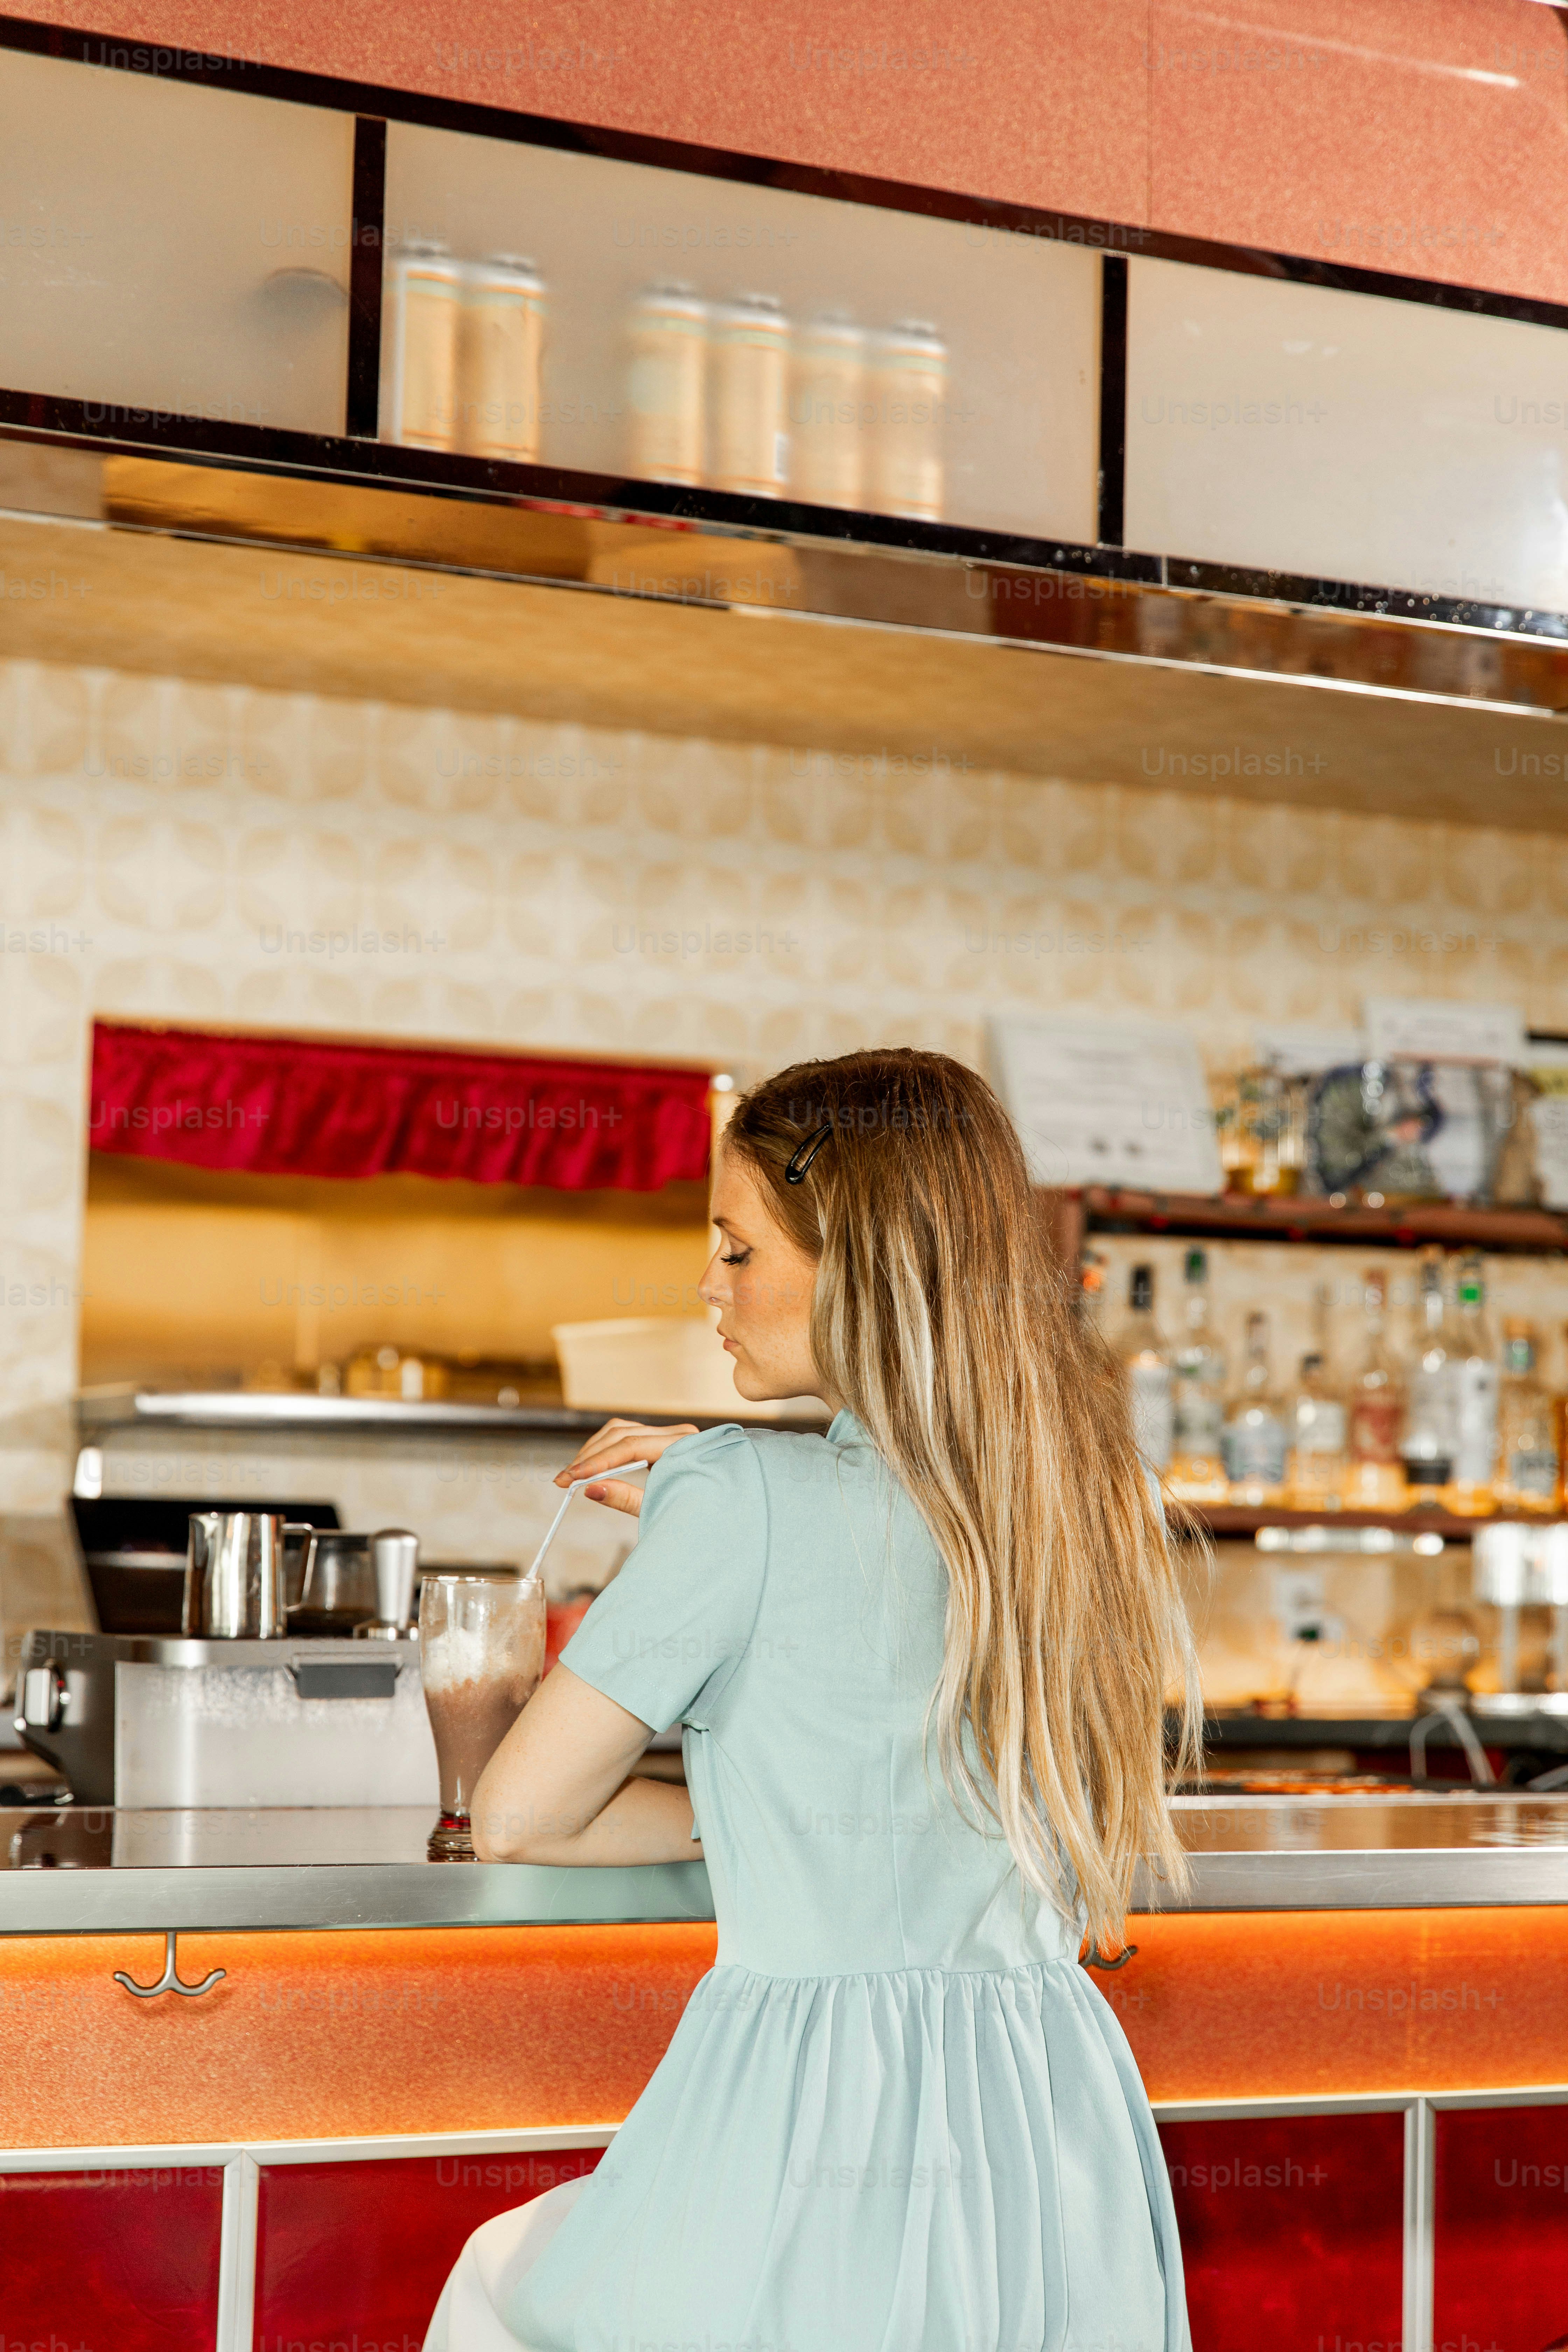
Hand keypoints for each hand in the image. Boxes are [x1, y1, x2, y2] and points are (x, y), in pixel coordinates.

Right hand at [557, 1417, 698, 1517]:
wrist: (721, 1513)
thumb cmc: (697, 1515)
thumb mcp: (660, 1509)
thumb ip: (626, 1499)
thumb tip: (590, 1489)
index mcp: (684, 1447)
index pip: (630, 1445)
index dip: (597, 1462)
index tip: (571, 1478)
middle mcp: (678, 1433)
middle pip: (621, 1434)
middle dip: (589, 1458)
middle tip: (563, 1480)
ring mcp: (670, 1433)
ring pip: (620, 1430)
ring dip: (593, 1451)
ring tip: (572, 1475)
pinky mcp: (661, 1438)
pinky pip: (626, 1435)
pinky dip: (604, 1449)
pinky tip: (589, 1467)